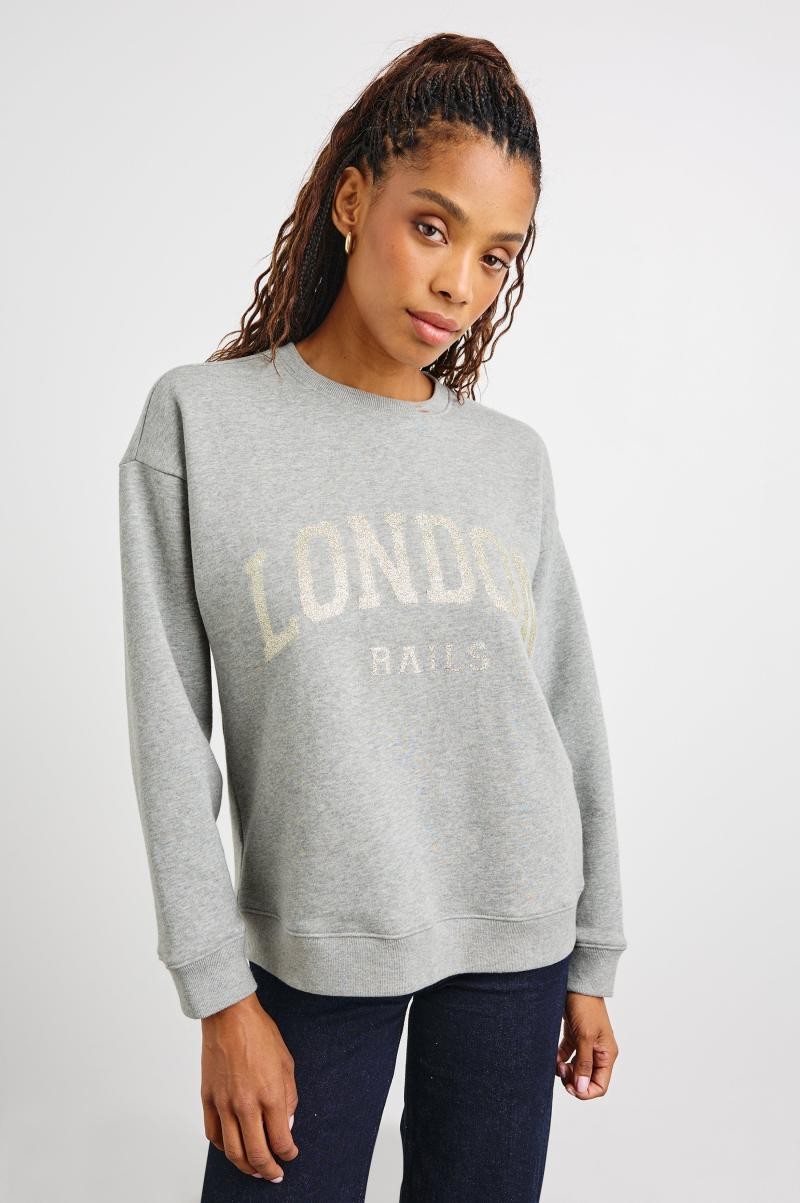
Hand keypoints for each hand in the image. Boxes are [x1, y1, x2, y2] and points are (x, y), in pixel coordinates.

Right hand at [200, 992, 299, 1181]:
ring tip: (254, 1169)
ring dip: (245, 1166)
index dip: (288, 1154)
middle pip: (256, 1154)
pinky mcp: (208, 1099)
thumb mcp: (287, 1063)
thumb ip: (289, 1097)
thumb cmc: (260, 1033)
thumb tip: (286, 1123)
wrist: (229, 1016)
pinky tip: (232, 1147)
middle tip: (274, 1174)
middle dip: (268, 1170)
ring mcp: (224, 1104)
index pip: (280, 1140)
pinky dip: (223, 1148)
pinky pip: (213, 1134)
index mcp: (270, 1095)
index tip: (291, 1155)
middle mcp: (246, 1104)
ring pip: (232, 1151)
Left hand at [555, 992, 618, 1099]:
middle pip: (587, 1079)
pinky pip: (567, 1056)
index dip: (585, 1092)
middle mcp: (598, 1052)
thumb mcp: (585, 1037)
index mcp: (607, 1054)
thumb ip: (584, 1064)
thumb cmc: (585, 1006)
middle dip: (573, 1081)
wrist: (577, 982)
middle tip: (560, 1072)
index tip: (570, 1087)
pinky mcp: (575, 1037)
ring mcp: (586, 1045)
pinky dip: (559, 1059)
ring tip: (556, 1064)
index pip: (600, 1086)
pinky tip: (553, 1057)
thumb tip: (582, 1089)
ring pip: (576, 1069)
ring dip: (565, 1071)